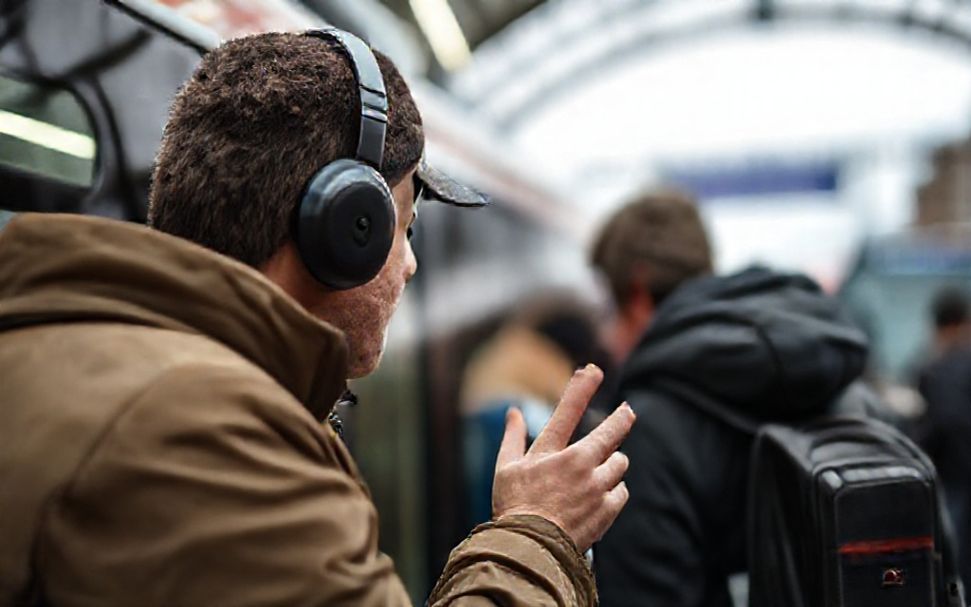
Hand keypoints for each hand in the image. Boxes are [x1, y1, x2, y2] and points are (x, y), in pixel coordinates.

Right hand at [491, 364, 635, 551]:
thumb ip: (512, 437)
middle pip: (611, 432)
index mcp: (550, 452)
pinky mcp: (607, 509)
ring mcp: (594, 486)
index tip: (594, 369)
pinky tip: (598, 498)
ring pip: (619, 463)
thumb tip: (513, 411)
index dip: (582, 386)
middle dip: (622, 418)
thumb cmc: (513, 507)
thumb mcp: (505, 469)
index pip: (568, 409)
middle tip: (627, 412)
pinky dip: (613, 491)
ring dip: (611, 465)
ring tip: (595, 475)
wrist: (530, 550)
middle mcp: (576, 464)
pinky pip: (621, 490)